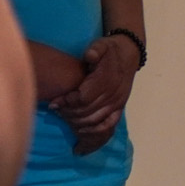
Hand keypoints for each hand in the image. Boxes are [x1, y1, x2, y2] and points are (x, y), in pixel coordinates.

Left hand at [55, 33, 139, 154]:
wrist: (129, 54)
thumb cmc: (111, 50)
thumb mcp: (102, 45)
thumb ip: (95, 50)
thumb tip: (89, 56)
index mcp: (107, 81)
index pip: (84, 98)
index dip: (68, 102)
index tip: (55, 102)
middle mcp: (114, 95)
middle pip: (87, 113)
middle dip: (69, 114)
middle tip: (56, 111)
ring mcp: (117, 104)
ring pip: (96, 123)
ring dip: (78, 125)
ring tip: (65, 120)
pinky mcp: (119, 109)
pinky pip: (109, 128)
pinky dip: (95, 137)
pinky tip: (82, 140)